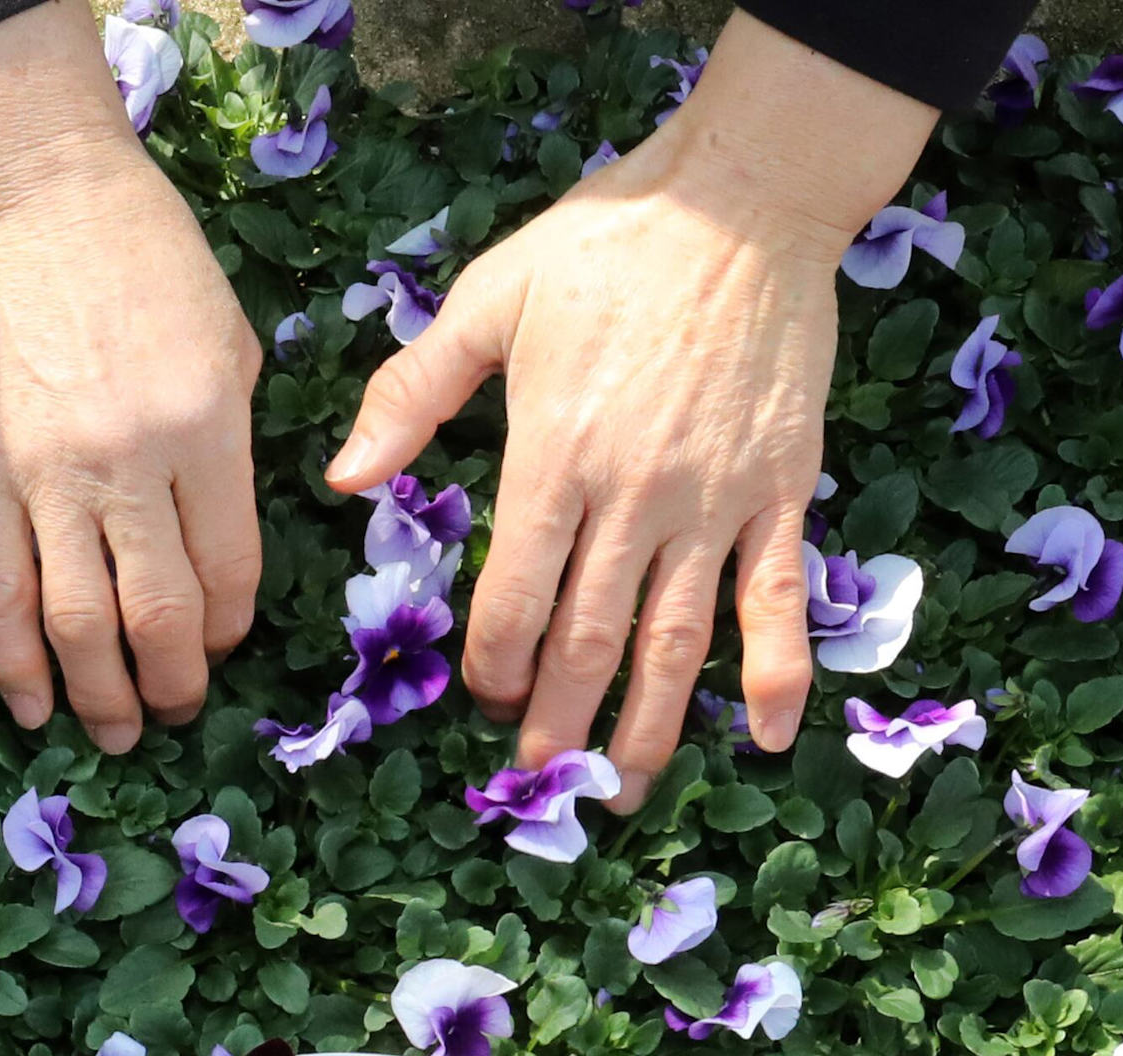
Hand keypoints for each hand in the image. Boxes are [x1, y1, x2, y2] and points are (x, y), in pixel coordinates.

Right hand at [0, 0, 259, 751]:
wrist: (37, 198)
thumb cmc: (148, 256)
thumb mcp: (228, 339)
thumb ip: (230, 443)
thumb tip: (220, 535)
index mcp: (207, 428)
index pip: (226, 570)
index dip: (227, 630)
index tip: (220, 647)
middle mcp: (131, 464)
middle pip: (156, 615)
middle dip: (173, 683)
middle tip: (176, 713)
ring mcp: (49, 477)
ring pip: (77, 622)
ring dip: (100, 695)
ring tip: (116, 734)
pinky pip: (1, 593)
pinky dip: (17, 664)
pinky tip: (33, 708)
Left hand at [323, 16, 935, 800]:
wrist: (745, 197)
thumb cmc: (609, 240)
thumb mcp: (490, 297)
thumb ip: (411, 391)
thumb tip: (341, 477)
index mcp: (554, 455)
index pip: (514, 595)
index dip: (492, 663)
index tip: (480, 701)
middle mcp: (634, 495)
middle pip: (589, 638)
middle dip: (557, 720)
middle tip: (537, 783)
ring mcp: (714, 499)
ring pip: (676, 639)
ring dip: (649, 724)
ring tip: (625, 791)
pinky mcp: (781, 489)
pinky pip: (777, 597)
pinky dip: (776, 672)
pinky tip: (766, 736)